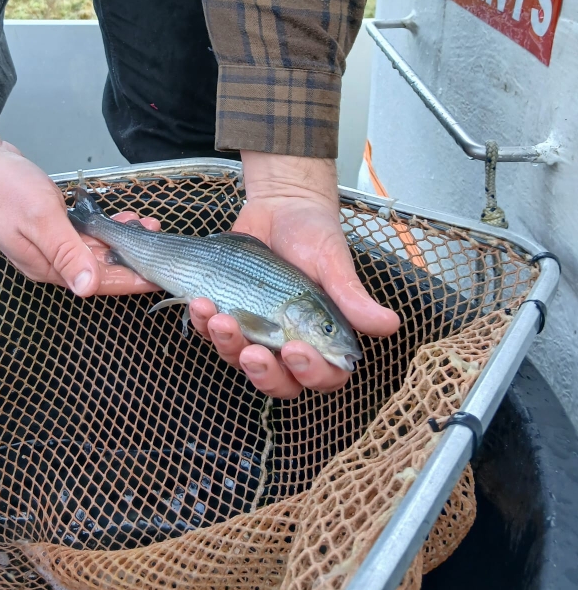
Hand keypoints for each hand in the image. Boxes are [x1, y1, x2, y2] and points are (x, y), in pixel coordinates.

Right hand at [0, 88, 157, 294]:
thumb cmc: (5, 190)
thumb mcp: (41, 220)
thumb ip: (67, 252)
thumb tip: (87, 288)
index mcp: (47, 268)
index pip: (98, 283)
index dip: (132, 281)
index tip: (160, 279)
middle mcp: (50, 262)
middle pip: (100, 269)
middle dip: (134, 259)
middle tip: (162, 243)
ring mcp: (50, 244)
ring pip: (96, 250)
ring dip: (123, 240)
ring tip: (149, 225)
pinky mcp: (51, 227)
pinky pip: (85, 235)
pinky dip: (106, 228)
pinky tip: (123, 217)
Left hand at [190, 151, 399, 398]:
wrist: (279, 207)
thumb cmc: (313, 235)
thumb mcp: (333, 262)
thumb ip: (352, 297)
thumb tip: (390, 325)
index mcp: (323, 338)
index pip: (325, 376)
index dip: (312, 373)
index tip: (296, 350)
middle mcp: (289, 344)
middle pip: (279, 382)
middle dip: (263, 372)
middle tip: (252, 352)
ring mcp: (255, 333)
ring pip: (239, 361)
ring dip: (227, 345)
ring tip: (219, 317)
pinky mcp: (227, 316)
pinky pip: (211, 334)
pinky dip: (203, 324)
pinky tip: (200, 304)